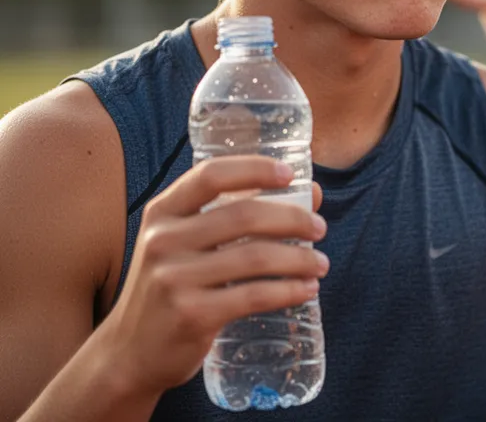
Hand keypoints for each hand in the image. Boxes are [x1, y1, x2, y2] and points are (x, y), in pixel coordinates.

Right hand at [95, 156, 328, 397]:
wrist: (128, 353)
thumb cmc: (171, 287)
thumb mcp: (184, 244)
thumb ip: (236, 216)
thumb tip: (312, 194)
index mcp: (163, 212)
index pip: (211, 175)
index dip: (255, 169)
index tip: (291, 174)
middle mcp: (164, 239)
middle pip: (244, 215)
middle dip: (293, 219)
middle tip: (319, 228)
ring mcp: (174, 278)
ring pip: (255, 257)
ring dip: (299, 259)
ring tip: (321, 264)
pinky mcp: (190, 315)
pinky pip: (253, 295)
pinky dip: (288, 291)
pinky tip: (306, 290)